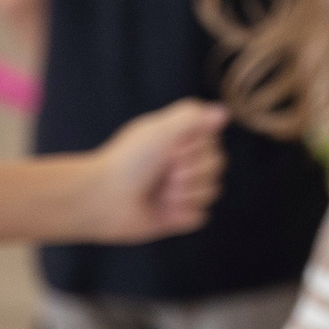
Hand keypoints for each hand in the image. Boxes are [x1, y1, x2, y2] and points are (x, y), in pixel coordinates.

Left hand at [83, 100, 226, 241]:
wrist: (103, 199)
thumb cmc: (128, 161)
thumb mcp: (160, 130)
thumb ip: (193, 117)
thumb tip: (224, 111)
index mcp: (179, 142)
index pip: (214, 143)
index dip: (198, 148)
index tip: (173, 149)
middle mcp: (182, 165)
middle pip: (217, 167)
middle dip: (192, 172)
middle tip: (164, 173)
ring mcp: (181, 192)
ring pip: (212, 192)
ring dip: (186, 194)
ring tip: (159, 194)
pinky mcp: (177, 217)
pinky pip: (201, 216)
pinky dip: (183, 214)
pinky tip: (163, 211)